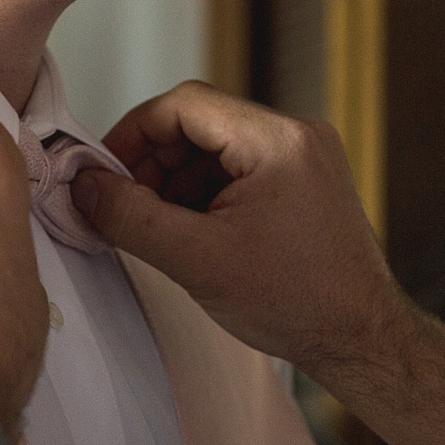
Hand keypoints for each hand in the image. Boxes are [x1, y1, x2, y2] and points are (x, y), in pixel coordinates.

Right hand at [73, 81, 444, 444]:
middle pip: (199, 123)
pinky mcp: (304, 181)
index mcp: (277, 140)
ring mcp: (304, 157)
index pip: (184, 104)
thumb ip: (130, 217)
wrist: (361, 340)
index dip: (133, 134)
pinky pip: (238, 170)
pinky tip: (189, 234)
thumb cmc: (299, 304)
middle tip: (122, 206)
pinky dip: (204, 195)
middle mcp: (297, 136)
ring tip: (155, 228)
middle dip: (153, 163)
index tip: (103, 171)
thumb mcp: (197, 260)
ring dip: (176, 182)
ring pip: (215, 149)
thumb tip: (83, 187)